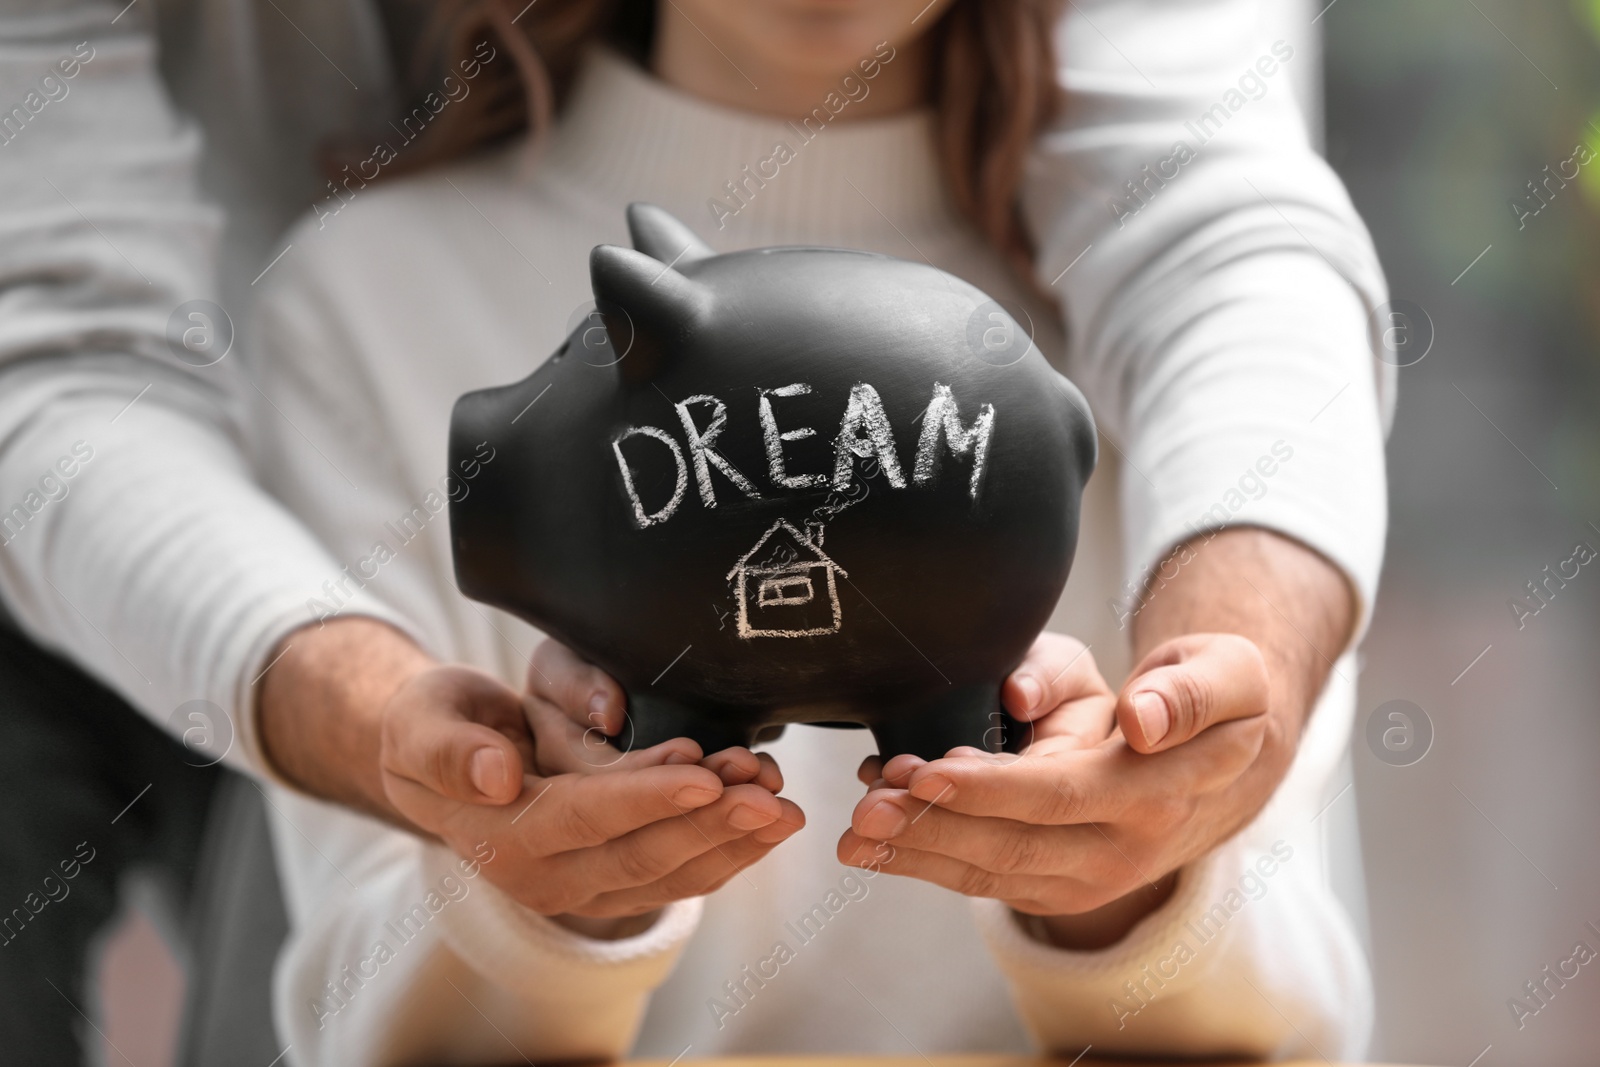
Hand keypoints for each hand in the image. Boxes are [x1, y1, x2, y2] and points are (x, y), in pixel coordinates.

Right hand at [378, 646, 803, 931]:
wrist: (439, 760)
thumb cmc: (434, 728)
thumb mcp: (422, 723)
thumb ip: (450, 750)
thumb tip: (496, 776)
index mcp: (501, 837)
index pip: (585, 817)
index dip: (646, 796)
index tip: (703, 772)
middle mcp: (544, 877)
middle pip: (641, 854)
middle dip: (711, 822)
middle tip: (770, 793)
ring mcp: (582, 888)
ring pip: (671, 873)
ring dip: (732, 840)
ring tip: (782, 803)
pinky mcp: (612, 880)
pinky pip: (679, 875)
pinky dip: (728, 849)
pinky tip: (767, 822)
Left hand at [839, 631, 1271, 944]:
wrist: (1223, 762)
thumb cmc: (1211, 698)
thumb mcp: (1226, 673)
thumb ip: (1190, 692)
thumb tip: (1140, 720)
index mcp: (1160, 792)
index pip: (1064, 795)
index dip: (993, 790)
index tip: (930, 772)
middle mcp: (1125, 850)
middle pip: (1014, 847)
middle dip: (932, 829)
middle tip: (865, 808)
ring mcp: (1091, 878)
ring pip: (992, 874)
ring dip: (918, 854)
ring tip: (854, 834)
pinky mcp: (1060, 886)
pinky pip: (987, 880)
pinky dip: (929, 860)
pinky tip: (878, 839)